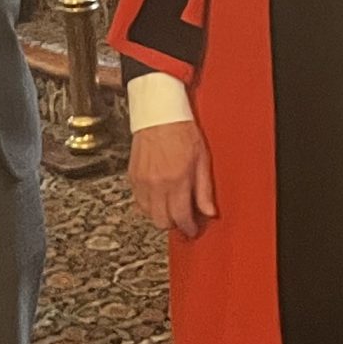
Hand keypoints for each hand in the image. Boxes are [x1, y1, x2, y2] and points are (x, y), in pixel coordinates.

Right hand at [128, 121, 217, 237]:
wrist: (159, 114)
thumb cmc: (183, 131)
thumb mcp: (203, 158)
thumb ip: (205, 189)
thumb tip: (209, 212)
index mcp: (177, 180)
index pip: (181, 216)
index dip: (188, 227)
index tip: (193, 229)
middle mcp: (157, 184)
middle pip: (162, 221)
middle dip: (175, 224)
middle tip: (184, 218)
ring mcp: (142, 182)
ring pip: (148, 214)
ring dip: (161, 215)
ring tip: (172, 206)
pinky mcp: (132, 177)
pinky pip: (139, 202)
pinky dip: (149, 205)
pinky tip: (160, 197)